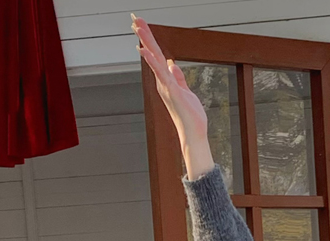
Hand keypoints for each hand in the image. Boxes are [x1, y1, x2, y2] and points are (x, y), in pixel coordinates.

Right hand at [131, 14, 213, 178]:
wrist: (194, 133)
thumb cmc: (191, 116)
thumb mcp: (185, 91)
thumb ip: (178, 77)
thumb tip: (172, 64)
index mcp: (167, 80)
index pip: (158, 56)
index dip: (151, 41)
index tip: (142, 26)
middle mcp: (163, 82)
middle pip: (153, 54)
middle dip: (145, 36)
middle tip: (134, 19)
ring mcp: (166, 86)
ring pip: (154, 59)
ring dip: (146, 42)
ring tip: (137, 27)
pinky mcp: (171, 90)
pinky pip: (160, 73)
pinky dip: (152, 61)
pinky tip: (144, 50)